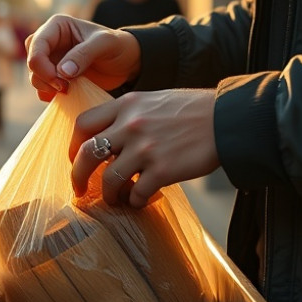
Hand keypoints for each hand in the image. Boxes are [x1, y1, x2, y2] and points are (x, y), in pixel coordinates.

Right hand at [26, 14, 140, 101]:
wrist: (127, 62)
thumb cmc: (118, 46)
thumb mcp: (105, 44)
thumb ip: (84, 54)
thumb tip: (62, 71)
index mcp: (57, 26)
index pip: (36, 45)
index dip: (42, 65)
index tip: (61, 80)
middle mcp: (50, 41)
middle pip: (31, 60)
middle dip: (43, 77)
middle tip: (64, 87)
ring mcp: (52, 59)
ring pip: (34, 75)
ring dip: (46, 87)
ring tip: (68, 90)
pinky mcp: (56, 75)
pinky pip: (42, 86)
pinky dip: (49, 94)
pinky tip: (65, 95)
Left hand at [70, 89, 220, 206]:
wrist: (227, 119)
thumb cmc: (194, 110)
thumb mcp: (154, 100)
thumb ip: (130, 114)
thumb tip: (110, 137)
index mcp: (127, 105)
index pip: (83, 123)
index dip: (73, 145)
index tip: (76, 158)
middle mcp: (131, 125)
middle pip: (87, 154)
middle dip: (77, 175)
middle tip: (79, 188)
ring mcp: (145, 148)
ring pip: (109, 179)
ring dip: (109, 194)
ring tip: (115, 199)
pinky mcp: (162, 170)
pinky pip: (137, 193)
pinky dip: (135, 201)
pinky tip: (141, 200)